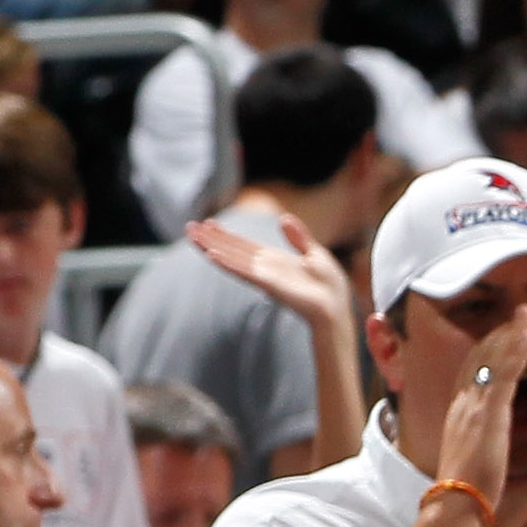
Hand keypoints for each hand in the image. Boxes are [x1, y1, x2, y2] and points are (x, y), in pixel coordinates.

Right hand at [186, 208, 351, 337]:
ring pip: (231, 259)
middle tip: (189, 227)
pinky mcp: (269, 284)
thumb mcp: (315, 254)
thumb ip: (298, 237)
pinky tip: (212, 256)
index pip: (243, 245)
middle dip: (210, 239)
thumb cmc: (330, 287)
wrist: (336, 309)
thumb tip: (284, 218)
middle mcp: (264, 268)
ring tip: (192, 237)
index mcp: (273, 260)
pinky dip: (228, 264)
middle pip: (231, 250)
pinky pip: (244, 271)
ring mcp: (264, 276)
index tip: (208, 223)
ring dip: (211, 248)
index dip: (225, 235)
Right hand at [435, 309, 526, 515]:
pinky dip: (516, 351)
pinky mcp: (488, 413)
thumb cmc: (465, 495)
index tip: (497, 338)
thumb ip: (473, 448)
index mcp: (458, 417)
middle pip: (477, 357)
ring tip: (526, 313)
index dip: (484, 353)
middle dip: (496, 334)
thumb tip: (476, 448)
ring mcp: (472, 406)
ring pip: (490, 358)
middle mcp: (461, 405)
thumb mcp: (468, 462)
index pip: (470, 375)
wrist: (455, 507)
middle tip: (515, 314)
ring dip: (509, 333)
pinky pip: (503, 372)